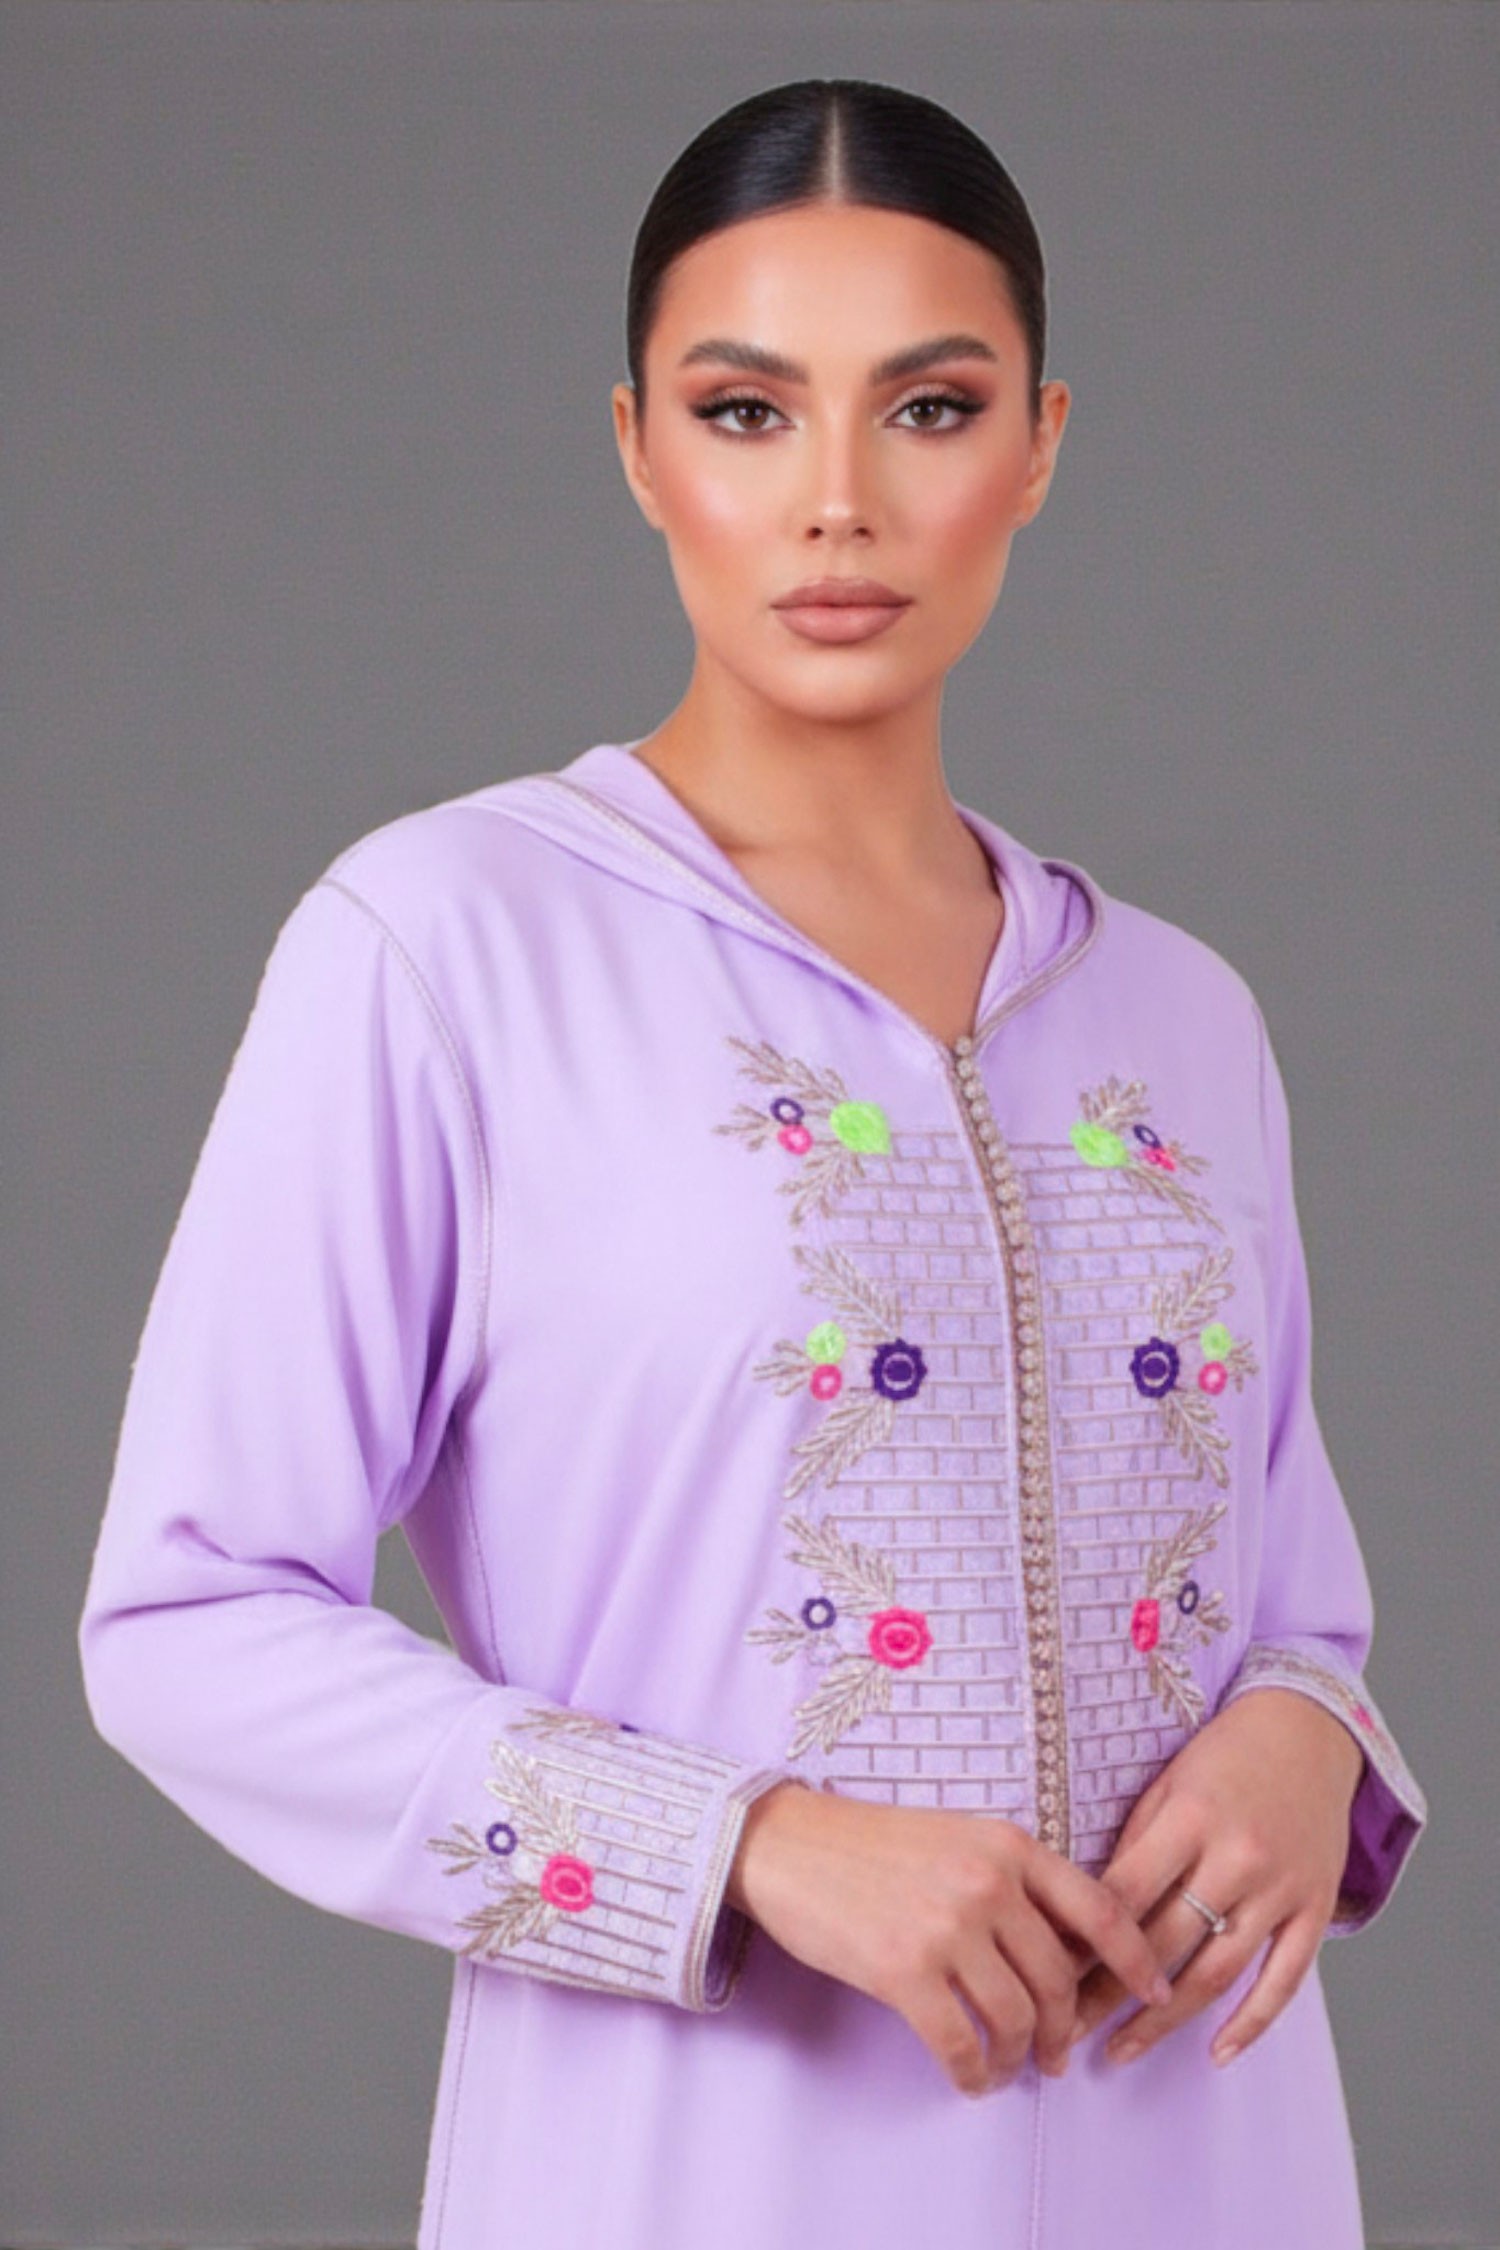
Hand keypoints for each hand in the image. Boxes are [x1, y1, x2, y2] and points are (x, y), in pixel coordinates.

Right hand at [727, 1781, 1172, 2096]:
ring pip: (1015, 2017)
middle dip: (1065, 2028)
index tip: (1155, 1991)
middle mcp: (987, 1883)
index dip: (1136, 1959)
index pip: (1099, 1909)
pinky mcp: (904, 1970)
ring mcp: (946, 1927)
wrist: (790, 1845)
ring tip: (1007, 2067)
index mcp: (1008, 1845)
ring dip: (1018, 2057)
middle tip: (1058, 2054)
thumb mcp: (959, 1838)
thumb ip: (1014, 1882)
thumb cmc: (874, 1845)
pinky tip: (970, 2077)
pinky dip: (973, 2072)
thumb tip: (1065, 1953)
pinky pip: (960, 2042)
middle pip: (1058, 1978)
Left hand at [1066, 1688, 1365, 2068]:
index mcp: (1191, 1819)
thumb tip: (1089, 1914)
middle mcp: (1237, 1857)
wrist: (1308, 1733)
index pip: (1125, 1896)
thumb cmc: (1224, 1758)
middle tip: (1063, 2032)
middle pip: (1164, 1945)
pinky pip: (1284, 1980)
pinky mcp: (1314, 1909)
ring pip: (1217, 1973)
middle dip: (1107, 1994)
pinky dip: (1252, 2023)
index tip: (1044, 1977)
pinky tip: (1216, 2052)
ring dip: (1164, 2021)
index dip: (1082, 1943)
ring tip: (1119, 2049)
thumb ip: (1135, 1847)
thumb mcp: (1167, 1785)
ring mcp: (1280, 1889)